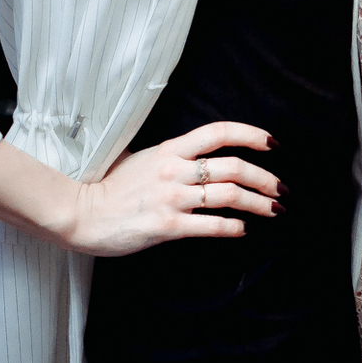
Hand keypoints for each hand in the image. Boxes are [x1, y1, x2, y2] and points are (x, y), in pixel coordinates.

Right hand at [66, 122, 281, 255]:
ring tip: (275, 209)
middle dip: (265, 178)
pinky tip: (243, 229)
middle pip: (233, 166)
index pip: (219, 132)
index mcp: (170, 149)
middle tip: (282, 188)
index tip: (273, 144)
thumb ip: (172, 155)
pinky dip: (233, 227)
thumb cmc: (110, 188)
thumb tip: (198, 154)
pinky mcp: (167, 226)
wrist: (79, 214)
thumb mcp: (142, 158)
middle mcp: (174, 169)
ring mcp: (171, 198)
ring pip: (228, 195)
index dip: (251, 135)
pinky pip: (211, 225)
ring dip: (259, 203)